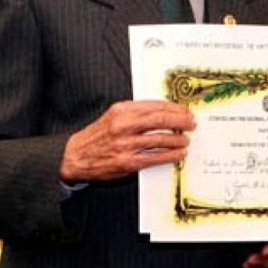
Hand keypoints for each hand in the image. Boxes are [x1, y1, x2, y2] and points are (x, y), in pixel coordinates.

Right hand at [60, 100, 194, 181]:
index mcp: (122, 110)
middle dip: (181, 121)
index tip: (186, 111)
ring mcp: (126, 144)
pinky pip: (156, 157)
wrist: (75, 156)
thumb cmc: (99, 135)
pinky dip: (171, 155)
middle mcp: (123, 125)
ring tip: (186, 140)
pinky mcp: (127, 162)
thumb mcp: (114, 115)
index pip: (156, 106)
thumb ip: (137, 112)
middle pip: (162, 120)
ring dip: (178, 140)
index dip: (176, 108)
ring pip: (161, 139)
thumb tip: (166, 111)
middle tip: (191, 124)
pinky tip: (178, 153)